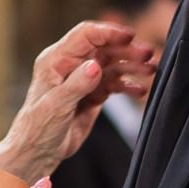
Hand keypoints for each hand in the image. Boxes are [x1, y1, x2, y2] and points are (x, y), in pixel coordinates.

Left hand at [0, 21, 154, 180]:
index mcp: (56, 60)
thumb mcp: (56, 106)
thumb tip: (95, 66)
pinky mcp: (92, 95)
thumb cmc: (37, 129)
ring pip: (112, 65)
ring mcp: (83, 80)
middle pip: (104, 49)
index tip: (130, 36)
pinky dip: (128, 85)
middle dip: (127, 50)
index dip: (108, 33)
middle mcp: (70, 66)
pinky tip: (140, 89)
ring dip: (132, 66)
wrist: (38, 154)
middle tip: (148, 54)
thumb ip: (76, 85)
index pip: (85, 36)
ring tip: (151, 69)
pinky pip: (114, 84)